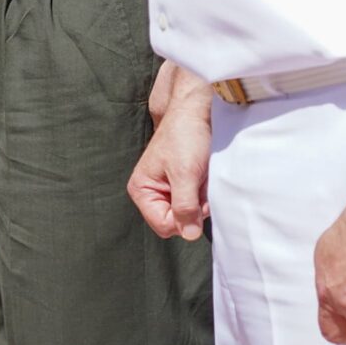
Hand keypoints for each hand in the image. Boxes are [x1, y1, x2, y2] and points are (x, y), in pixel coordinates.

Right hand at [127, 71, 211, 241]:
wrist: (197, 109)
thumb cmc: (186, 136)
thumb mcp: (185, 174)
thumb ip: (185, 207)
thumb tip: (189, 235)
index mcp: (141, 189)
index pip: (165, 225)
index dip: (185, 216)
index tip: (195, 194)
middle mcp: (150, 191)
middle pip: (176, 222)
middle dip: (193, 207)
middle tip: (198, 182)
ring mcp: (166, 188)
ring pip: (189, 212)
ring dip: (201, 198)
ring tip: (201, 174)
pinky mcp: (181, 183)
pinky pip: (195, 200)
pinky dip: (204, 191)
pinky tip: (203, 174)